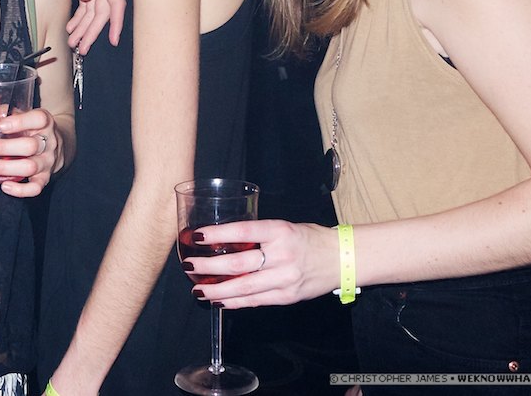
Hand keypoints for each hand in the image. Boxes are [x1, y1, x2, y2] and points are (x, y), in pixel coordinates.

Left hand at [0, 106, 57, 196]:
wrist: (57, 143)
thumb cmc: (31, 127)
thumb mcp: (19, 115)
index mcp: (44, 122)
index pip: (38, 119)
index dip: (20, 122)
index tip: (1, 126)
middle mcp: (48, 141)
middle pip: (30, 146)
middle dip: (5, 148)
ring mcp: (47, 161)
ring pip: (31, 167)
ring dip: (6, 168)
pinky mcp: (45, 177)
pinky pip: (36, 187)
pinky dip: (21, 190)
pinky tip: (5, 186)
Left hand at [41, 0, 124, 52]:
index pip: (115, 1)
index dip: (116, 22)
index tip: (112, 39)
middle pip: (102, 11)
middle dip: (93, 31)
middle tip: (82, 48)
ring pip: (93, 11)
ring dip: (85, 28)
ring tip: (74, 44)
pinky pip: (86, 5)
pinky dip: (79, 18)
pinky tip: (71, 28)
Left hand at [182, 219, 338, 307]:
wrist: (341, 259)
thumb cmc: (308, 239)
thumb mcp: (284, 227)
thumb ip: (258, 236)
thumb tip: (224, 241)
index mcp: (280, 231)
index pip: (243, 232)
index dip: (218, 234)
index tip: (197, 236)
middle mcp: (282, 255)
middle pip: (238, 263)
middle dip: (209, 267)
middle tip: (189, 266)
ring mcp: (285, 279)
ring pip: (244, 287)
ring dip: (216, 290)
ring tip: (197, 290)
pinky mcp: (287, 296)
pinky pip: (255, 301)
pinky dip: (234, 302)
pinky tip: (218, 300)